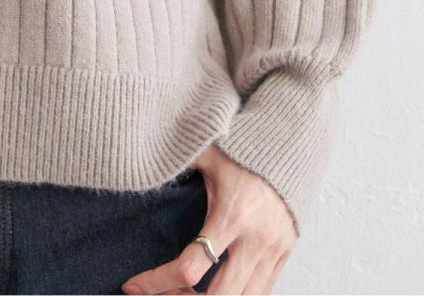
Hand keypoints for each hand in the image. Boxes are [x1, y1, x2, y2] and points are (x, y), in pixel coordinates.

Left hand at [120, 145, 296, 294]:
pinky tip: (214, 287)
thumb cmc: (242, 148)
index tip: (132, 284)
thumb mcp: (207, 153)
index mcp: (231, 215)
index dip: (157, 282)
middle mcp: (255, 240)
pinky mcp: (284, 255)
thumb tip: (141, 162)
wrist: (291, 143)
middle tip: (161, 292)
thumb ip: (177, 161)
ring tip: (185, 290)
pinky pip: (261, 293)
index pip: (190, 267)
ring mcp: (273, 252)